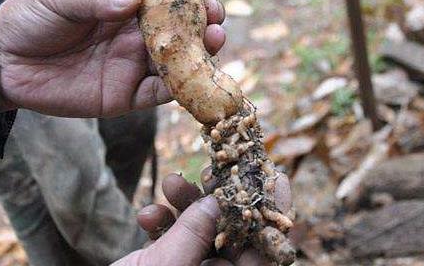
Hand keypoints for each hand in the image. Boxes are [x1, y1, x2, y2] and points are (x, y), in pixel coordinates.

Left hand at [0, 0, 230, 116]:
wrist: (3, 64)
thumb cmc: (31, 19)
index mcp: (126, 0)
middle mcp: (138, 31)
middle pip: (183, 23)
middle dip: (206, 14)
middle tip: (215, 10)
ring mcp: (136, 63)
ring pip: (180, 58)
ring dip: (202, 49)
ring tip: (215, 36)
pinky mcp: (128, 94)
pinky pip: (161, 93)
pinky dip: (181, 87)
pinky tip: (194, 76)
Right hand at [112, 171, 291, 265]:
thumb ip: (192, 235)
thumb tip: (215, 203)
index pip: (264, 252)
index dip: (271, 214)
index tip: (277, 180)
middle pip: (232, 235)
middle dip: (219, 200)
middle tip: (212, 172)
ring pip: (201, 233)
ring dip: (185, 205)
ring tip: (170, 184)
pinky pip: (173, 241)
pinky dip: (161, 223)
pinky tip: (146, 216)